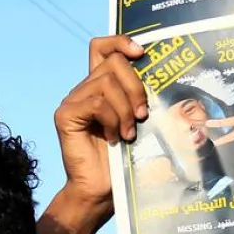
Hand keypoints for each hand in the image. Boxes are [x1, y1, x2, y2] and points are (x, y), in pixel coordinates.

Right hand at [52, 36, 147, 211]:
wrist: (102, 191)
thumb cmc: (125, 160)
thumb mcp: (141, 124)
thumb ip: (144, 99)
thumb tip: (168, 77)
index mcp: (101, 87)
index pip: (103, 47)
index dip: (120, 42)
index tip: (141, 53)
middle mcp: (85, 89)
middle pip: (113, 62)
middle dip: (136, 86)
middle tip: (143, 115)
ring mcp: (73, 100)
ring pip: (106, 83)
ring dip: (125, 109)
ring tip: (128, 134)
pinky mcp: (65, 115)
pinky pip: (95, 102)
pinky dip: (111, 119)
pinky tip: (114, 138)